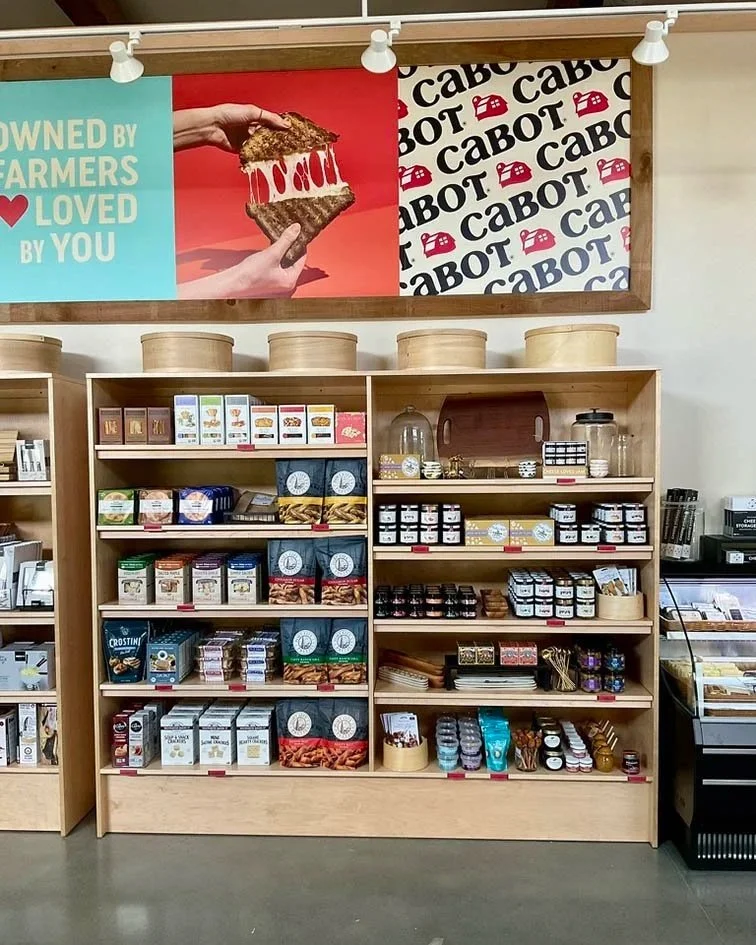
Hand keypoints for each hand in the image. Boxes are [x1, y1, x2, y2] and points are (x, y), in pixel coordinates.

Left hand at [173, 104, 289, 152]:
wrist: (213, 126)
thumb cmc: (229, 114)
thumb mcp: (253, 112)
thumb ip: (270, 119)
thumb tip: (285, 124)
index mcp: (255, 117)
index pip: (272, 123)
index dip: (282, 128)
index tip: (293, 133)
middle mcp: (252, 129)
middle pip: (269, 136)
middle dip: (279, 141)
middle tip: (290, 145)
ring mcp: (248, 140)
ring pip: (263, 146)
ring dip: (271, 149)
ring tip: (282, 153)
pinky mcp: (243, 150)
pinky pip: (254, 154)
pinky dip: (261, 156)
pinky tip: (269, 158)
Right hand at [178, 224, 305, 299]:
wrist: (234, 282)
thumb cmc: (251, 274)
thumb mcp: (272, 254)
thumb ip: (286, 240)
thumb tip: (296, 229)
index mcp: (290, 280)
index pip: (302, 260)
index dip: (301, 245)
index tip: (300, 234)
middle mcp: (285, 282)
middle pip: (294, 260)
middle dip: (292, 247)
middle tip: (291, 233)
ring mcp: (276, 280)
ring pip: (285, 261)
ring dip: (283, 250)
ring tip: (282, 237)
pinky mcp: (268, 277)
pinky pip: (276, 263)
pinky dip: (276, 254)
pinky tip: (272, 246)